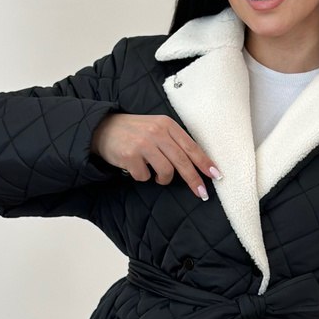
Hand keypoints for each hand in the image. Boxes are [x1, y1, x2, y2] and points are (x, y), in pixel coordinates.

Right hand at [91, 113, 221, 199]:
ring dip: (162, 179)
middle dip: (194, 180)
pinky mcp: (130, 155)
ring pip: (166, 172)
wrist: (102, 128)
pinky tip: (135, 168)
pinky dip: (142, 177)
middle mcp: (157, 132)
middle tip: (202, 193)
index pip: (191, 146)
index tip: (216, 175)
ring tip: (155, 174)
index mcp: (167, 125)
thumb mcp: (156, 129)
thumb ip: (174, 142)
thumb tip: (197, 165)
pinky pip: (145, 177)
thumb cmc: (134, 133)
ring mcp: (143, 143)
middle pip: (182, 161)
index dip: (204, 162)